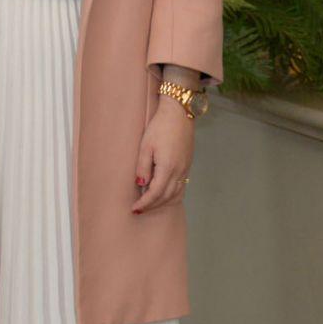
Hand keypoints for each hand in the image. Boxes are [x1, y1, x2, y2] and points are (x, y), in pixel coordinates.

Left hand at [132, 94, 196, 213]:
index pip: (156, 193)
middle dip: (152, 206)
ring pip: (176, 193)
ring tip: (150, 205)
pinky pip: (181, 186)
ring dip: (163, 202)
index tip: (134, 208)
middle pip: (166, 196)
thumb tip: (141, 185)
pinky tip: (165, 196)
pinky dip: (173, 195)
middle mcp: (179, 171)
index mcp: (168, 168)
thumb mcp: (146, 146)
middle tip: (139, 210)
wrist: (179, 114)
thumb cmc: (160, 127)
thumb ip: (143, 167)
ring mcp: (185, 168)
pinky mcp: (187, 164)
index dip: (145, 203)